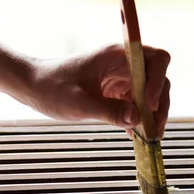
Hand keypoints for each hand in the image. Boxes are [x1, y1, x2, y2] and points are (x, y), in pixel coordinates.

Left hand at [23, 44, 170, 136]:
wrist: (33, 86)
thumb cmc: (52, 88)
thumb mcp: (79, 104)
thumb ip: (109, 111)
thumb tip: (137, 120)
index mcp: (117, 56)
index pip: (156, 59)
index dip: (159, 82)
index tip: (149, 105)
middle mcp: (124, 64)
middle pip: (158, 79)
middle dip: (160, 104)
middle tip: (155, 130)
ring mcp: (121, 78)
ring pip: (150, 94)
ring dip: (153, 114)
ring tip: (150, 137)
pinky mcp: (116, 92)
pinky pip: (136, 104)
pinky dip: (140, 119)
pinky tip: (138, 136)